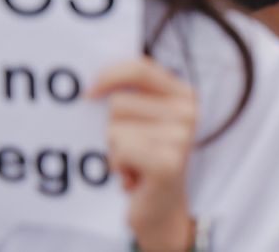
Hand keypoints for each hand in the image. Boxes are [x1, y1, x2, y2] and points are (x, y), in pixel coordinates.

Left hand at [89, 57, 198, 251]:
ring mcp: (181, 137)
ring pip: (114, 128)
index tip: (90, 93)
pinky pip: (120, 151)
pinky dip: (117, 166)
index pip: (140, 68)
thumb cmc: (145, 160)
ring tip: (134, 163)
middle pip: (118, 103)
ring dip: (115, 150)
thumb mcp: (144, 120)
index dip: (109, 76)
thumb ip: (131, 95)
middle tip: (132, 149)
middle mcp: (188, 112)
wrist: (162, 210)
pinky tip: (133, 177)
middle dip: (114, 129)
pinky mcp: (167, 163)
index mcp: (184, 95)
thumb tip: (93, 86)